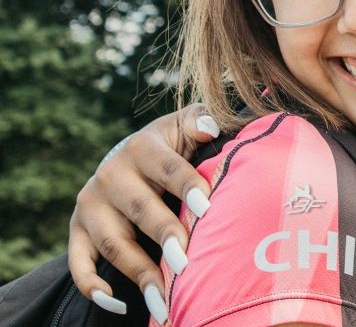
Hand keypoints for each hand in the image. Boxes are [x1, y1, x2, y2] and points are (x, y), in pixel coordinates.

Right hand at [68, 103, 218, 316]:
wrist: (131, 159)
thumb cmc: (171, 146)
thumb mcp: (183, 127)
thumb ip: (198, 121)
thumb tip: (209, 126)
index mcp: (142, 147)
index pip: (169, 169)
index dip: (188, 186)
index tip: (208, 209)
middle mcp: (111, 175)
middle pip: (140, 208)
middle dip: (164, 234)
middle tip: (186, 262)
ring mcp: (91, 205)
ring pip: (112, 241)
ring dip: (138, 272)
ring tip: (164, 299)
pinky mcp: (77, 230)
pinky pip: (77, 262)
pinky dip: (91, 285)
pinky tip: (116, 303)